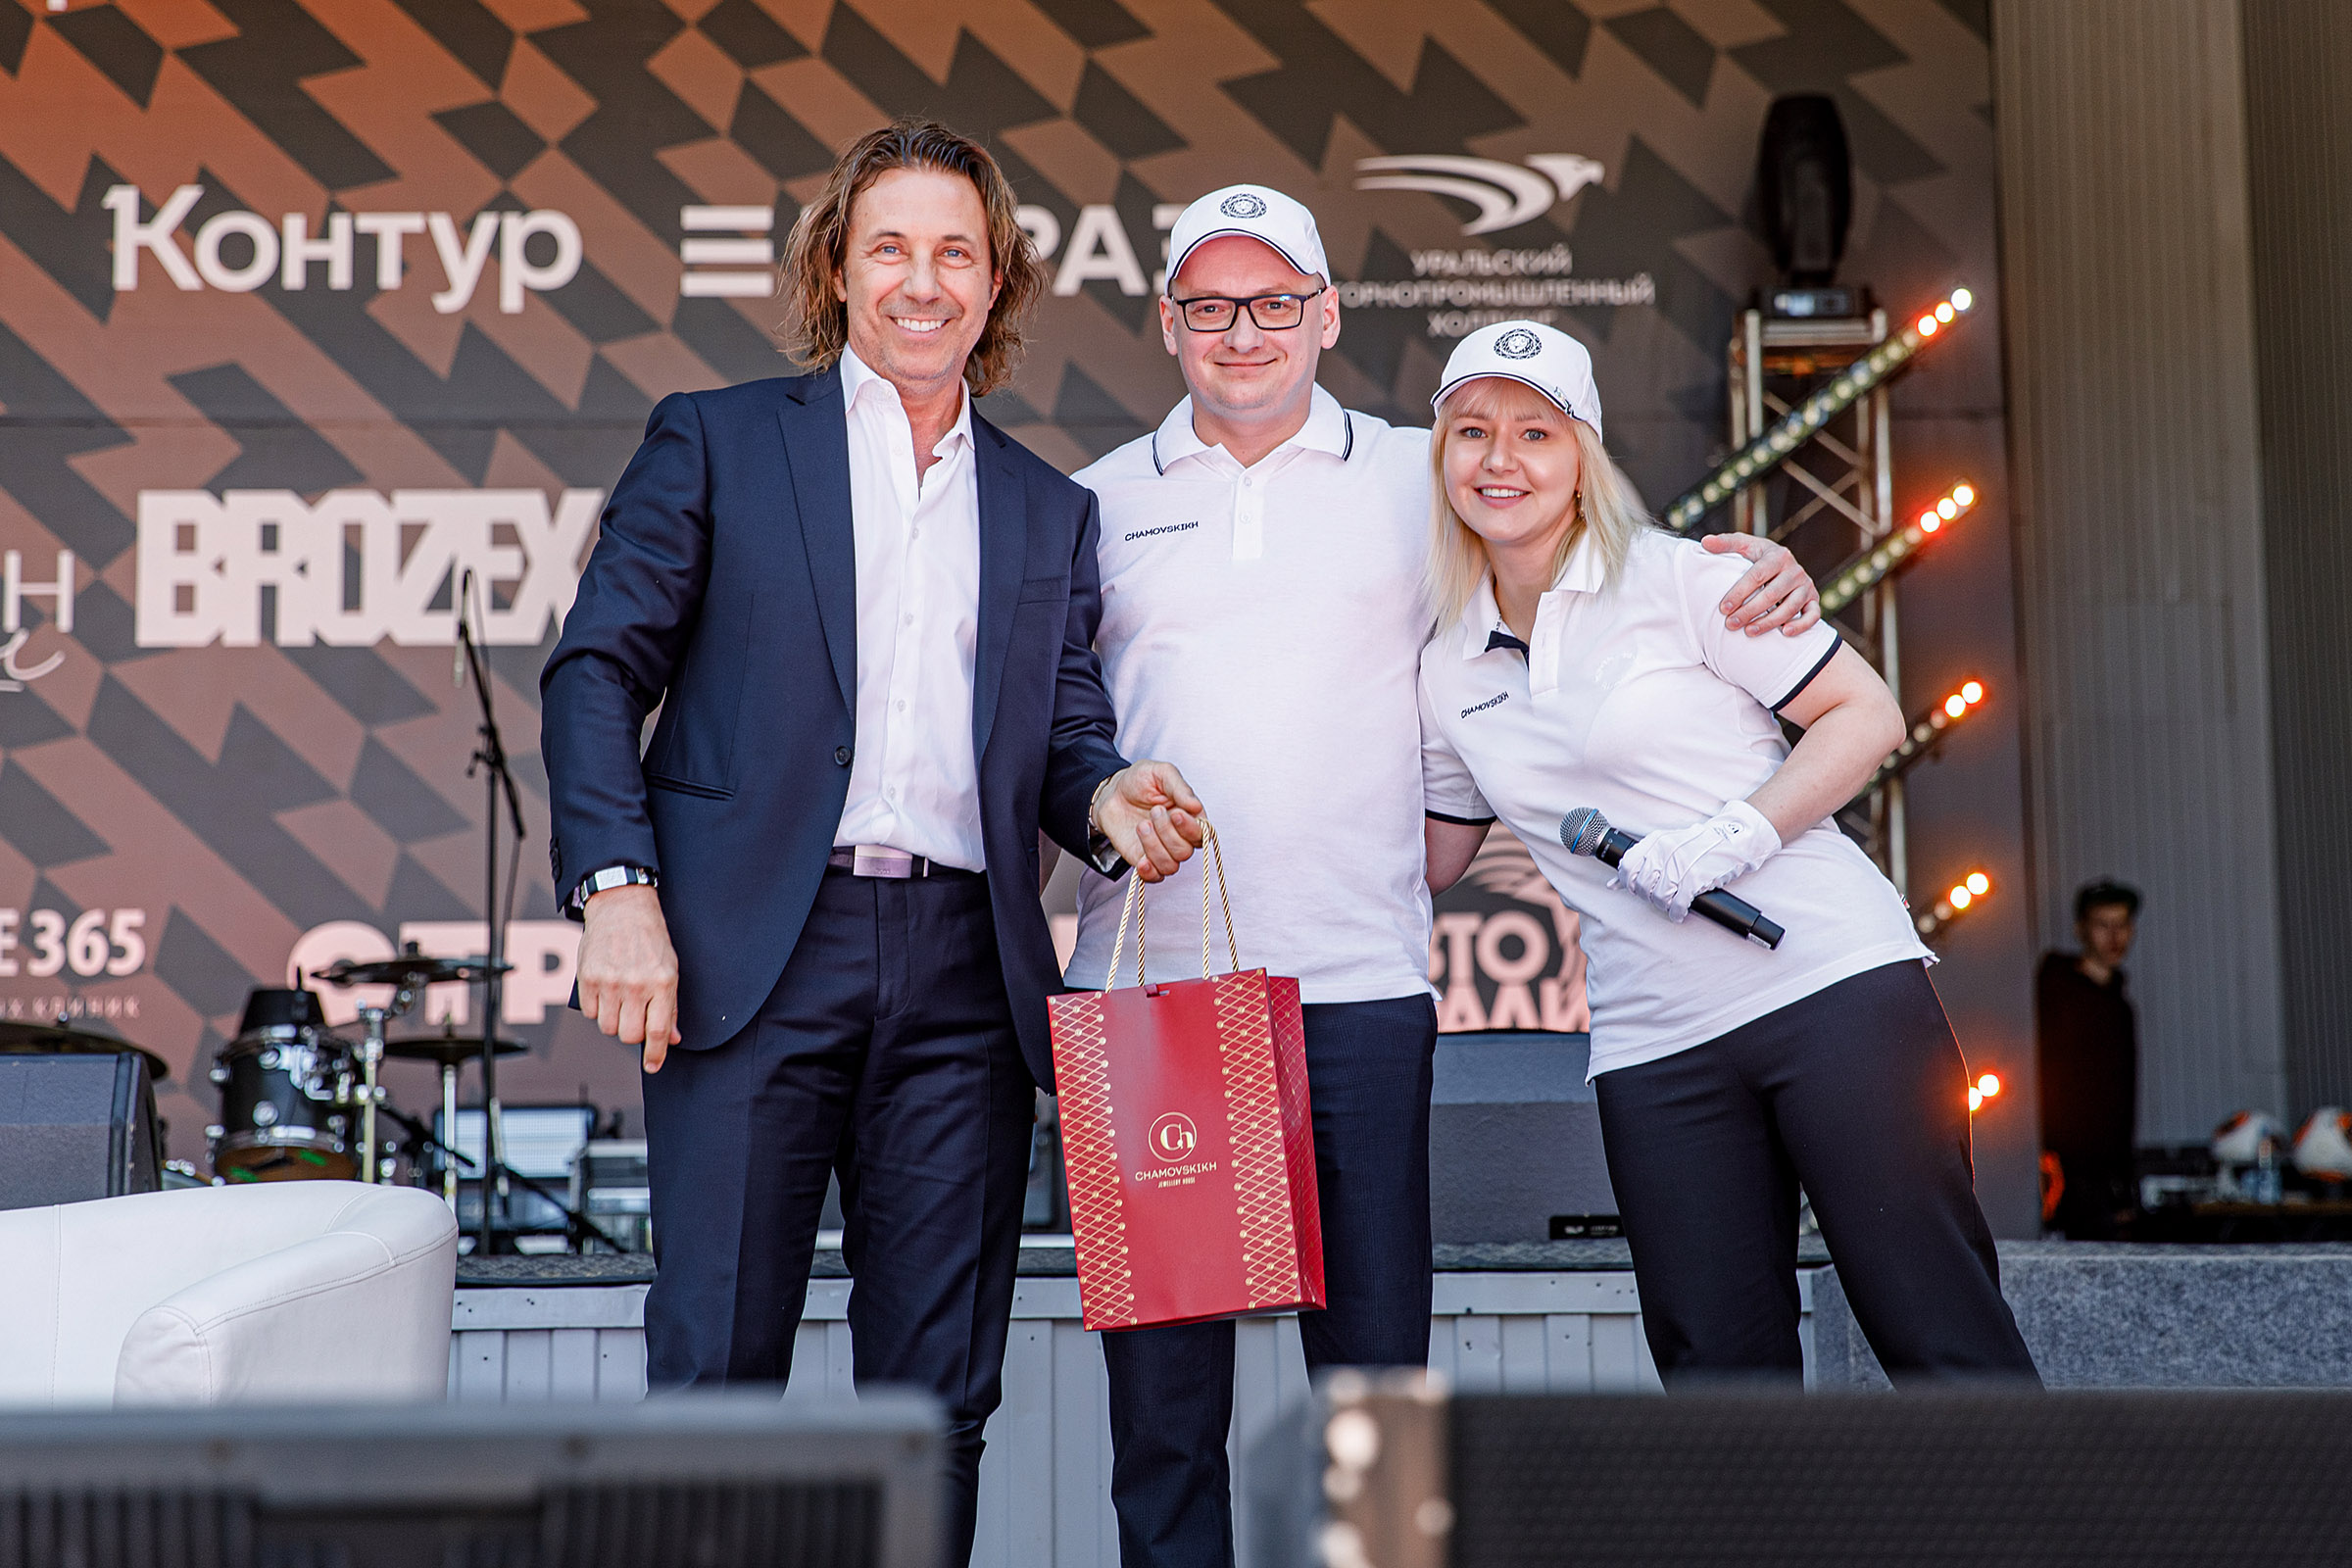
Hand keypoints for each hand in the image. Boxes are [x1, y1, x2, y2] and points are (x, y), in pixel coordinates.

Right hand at [576, 883, 681, 1069]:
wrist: (622, 908)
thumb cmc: (649, 938)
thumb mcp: (670, 970)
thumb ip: (671, 1006)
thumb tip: (671, 1038)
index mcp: (662, 983)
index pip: (658, 1032)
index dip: (656, 1055)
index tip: (653, 1065)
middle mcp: (636, 985)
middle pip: (629, 1035)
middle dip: (634, 1032)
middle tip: (637, 1016)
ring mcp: (610, 982)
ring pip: (608, 1028)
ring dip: (615, 1020)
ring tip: (622, 999)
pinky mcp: (588, 979)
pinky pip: (591, 1013)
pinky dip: (599, 1008)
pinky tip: (607, 990)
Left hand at [1094, 760, 1205, 881]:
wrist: (1111, 792)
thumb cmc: (1139, 781)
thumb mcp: (1161, 773)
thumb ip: (1180, 788)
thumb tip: (1196, 806)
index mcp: (1189, 817)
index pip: (1202, 834)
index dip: (1190, 828)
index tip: (1175, 813)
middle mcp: (1179, 837)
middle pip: (1185, 851)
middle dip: (1167, 832)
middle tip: (1153, 811)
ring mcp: (1162, 851)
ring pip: (1171, 865)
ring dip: (1155, 847)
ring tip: (1142, 825)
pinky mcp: (1144, 860)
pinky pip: (1154, 877)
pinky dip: (1149, 872)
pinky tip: (1141, 859)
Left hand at [1610, 799, 1780, 919]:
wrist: (1734, 839)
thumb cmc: (1701, 844)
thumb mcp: (1669, 843)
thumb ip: (1644, 859)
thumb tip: (1615, 883)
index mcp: (1657, 841)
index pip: (1628, 866)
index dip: (1629, 882)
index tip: (1636, 889)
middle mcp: (1666, 851)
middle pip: (1643, 885)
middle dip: (1648, 897)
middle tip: (1658, 898)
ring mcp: (1681, 864)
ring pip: (1659, 896)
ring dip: (1664, 905)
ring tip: (1671, 904)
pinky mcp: (1696, 878)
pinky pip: (1677, 903)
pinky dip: (1677, 912)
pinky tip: (1680, 913)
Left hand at [1702, 532, 1820, 635]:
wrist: (1784, 564)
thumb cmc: (1758, 557)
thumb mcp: (1744, 545)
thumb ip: (1726, 543)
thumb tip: (1704, 542)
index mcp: (1778, 556)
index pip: (1757, 576)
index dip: (1740, 593)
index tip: (1723, 608)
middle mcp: (1795, 570)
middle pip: (1772, 594)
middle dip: (1750, 611)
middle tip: (1731, 624)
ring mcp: (1806, 586)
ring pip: (1790, 607)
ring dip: (1769, 622)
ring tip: (1749, 632)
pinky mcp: (1813, 600)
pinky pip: (1813, 615)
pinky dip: (1802, 625)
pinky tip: (1785, 633)